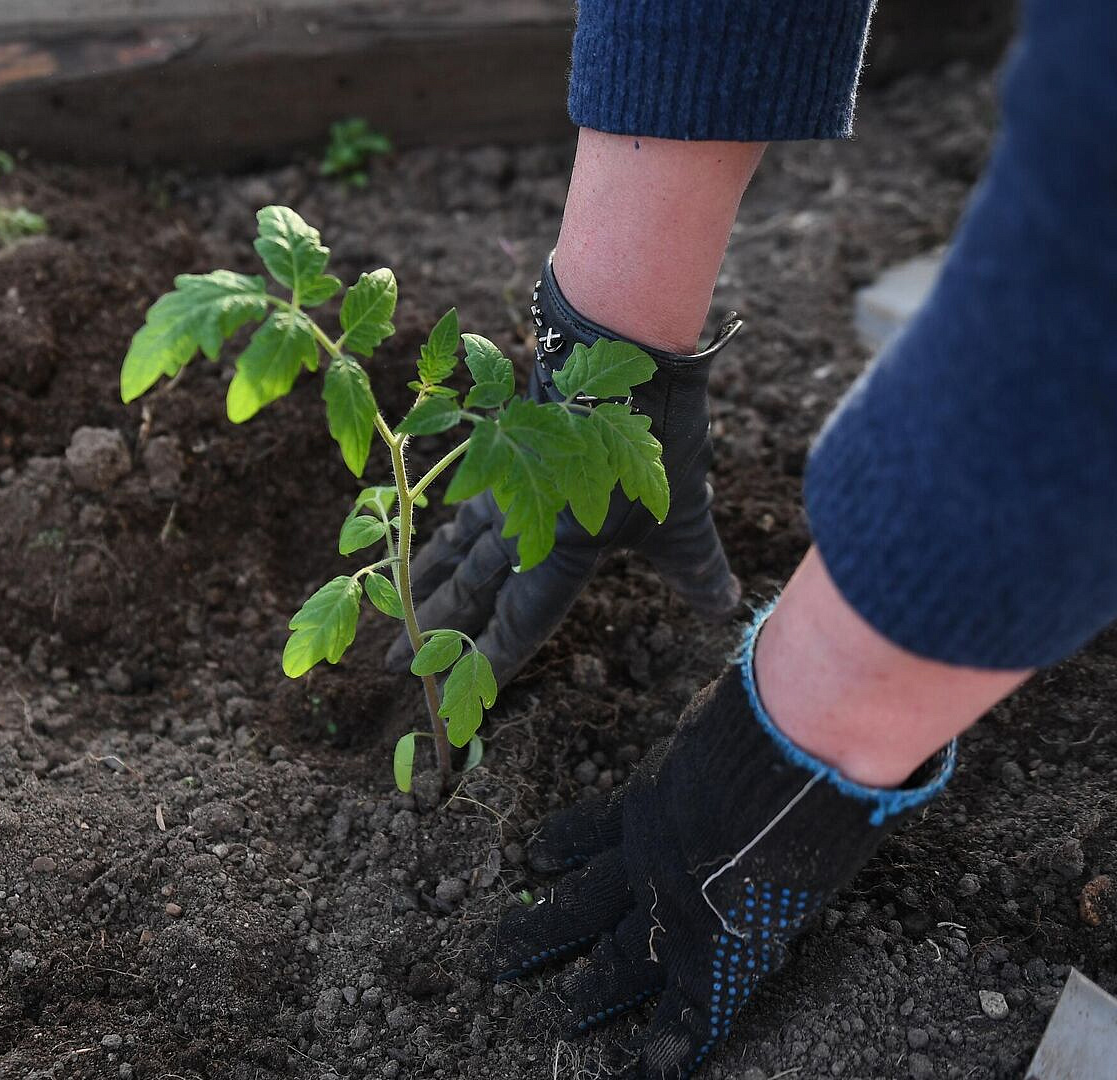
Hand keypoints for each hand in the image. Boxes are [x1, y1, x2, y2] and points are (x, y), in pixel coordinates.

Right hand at [388, 258, 742, 687]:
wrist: (616, 352)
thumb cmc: (651, 437)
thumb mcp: (680, 511)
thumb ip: (696, 565)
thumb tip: (725, 607)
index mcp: (559, 549)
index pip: (517, 621)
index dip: (488, 662)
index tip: (455, 704)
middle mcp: (520, 525)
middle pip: (467, 590)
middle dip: (433, 630)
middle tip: (391, 664)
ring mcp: (503, 487)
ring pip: (453, 549)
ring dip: (424, 584)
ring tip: (397, 611)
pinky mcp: (500, 456)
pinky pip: (461, 509)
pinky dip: (442, 534)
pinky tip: (427, 539)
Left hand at [489, 615, 954, 1077]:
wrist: (794, 752)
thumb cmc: (774, 715)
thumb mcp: (737, 711)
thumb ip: (730, 719)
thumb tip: (765, 679)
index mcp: (654, 799)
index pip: (600, 831)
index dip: (568, 845)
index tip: (536, 856)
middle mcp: (651, 856)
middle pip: (586, 902)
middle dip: (543, 930)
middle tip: (498, 958)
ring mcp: (676, 903)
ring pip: (619, 959)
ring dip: (588, 991)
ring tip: (554, 1018)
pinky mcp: (714, 947)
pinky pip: (686, 1014)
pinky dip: (666, 1052)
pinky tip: (637, 1077)